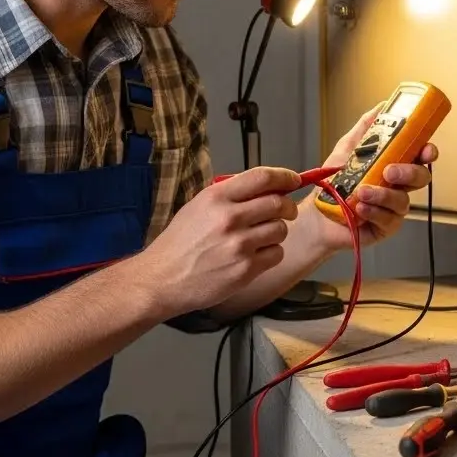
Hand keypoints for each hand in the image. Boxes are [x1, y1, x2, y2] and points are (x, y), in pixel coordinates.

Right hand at [139, 167, 300, 318]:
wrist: (162, 278)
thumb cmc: (179, 243)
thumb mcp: (198, 206)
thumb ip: (231, 195)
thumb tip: (268, 188)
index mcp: (217, 197)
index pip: (262, 178)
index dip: (284, 177)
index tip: (293, 180)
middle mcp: (229, 218)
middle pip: (278, 203)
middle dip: (287, 206)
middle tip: (285, 211)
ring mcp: (239, 245)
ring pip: (281, 229)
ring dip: (277, 232)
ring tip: (260, 237)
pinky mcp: (245, 269)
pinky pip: (276, 254)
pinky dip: (271, 253)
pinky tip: (255, 255)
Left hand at [308, 104, 438, 248]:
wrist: (315, 213)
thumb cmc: (332, 182)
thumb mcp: (347, 149)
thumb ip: (365, 128)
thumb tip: (381, 106)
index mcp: (394, 164)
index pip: (419, 156)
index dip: (428, 152)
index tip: (426, 149)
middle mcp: (398, 185)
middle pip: (420, 177)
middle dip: (409, 172)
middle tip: (389, 171)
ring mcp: (393, 207)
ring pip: (403, 200)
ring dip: (384, 194)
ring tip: (361, 191)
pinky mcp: (385, 227)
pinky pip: (389, 220)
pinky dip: (375, 211)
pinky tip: (361, 208)